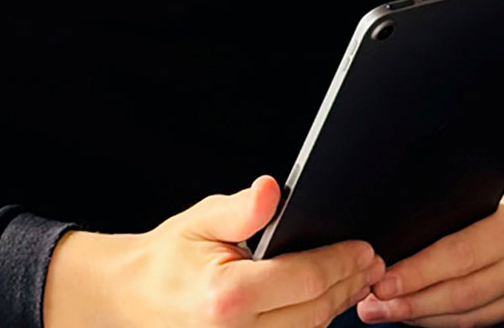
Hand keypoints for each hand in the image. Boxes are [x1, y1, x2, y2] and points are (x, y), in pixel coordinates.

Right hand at [45, 175, 383, 327]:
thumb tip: (271, 189)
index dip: (341, 262)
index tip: (363, 248)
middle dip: (348, 283)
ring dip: (338, 305)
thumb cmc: (167, 260)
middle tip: (371, 262)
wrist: (132, 298)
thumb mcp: (199, 222)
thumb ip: (242, 209)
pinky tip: (326, 302)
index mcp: (227, 297)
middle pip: (316, 310)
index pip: (305, 279)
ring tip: (356, 279)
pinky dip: (313, 321)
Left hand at [356, 181, 503, 325]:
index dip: (417, 272)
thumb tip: (384, 239)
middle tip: (371, 306)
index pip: (460, 254)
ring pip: (470, 315)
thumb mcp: (468, 188)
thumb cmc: (488, 194)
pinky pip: (479, 322)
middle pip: (464, 292)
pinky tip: (413, 314)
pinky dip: (441, 321)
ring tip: (381, 311)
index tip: (381, 282)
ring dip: (421, 317)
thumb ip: (437, 208)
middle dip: (411, 302)